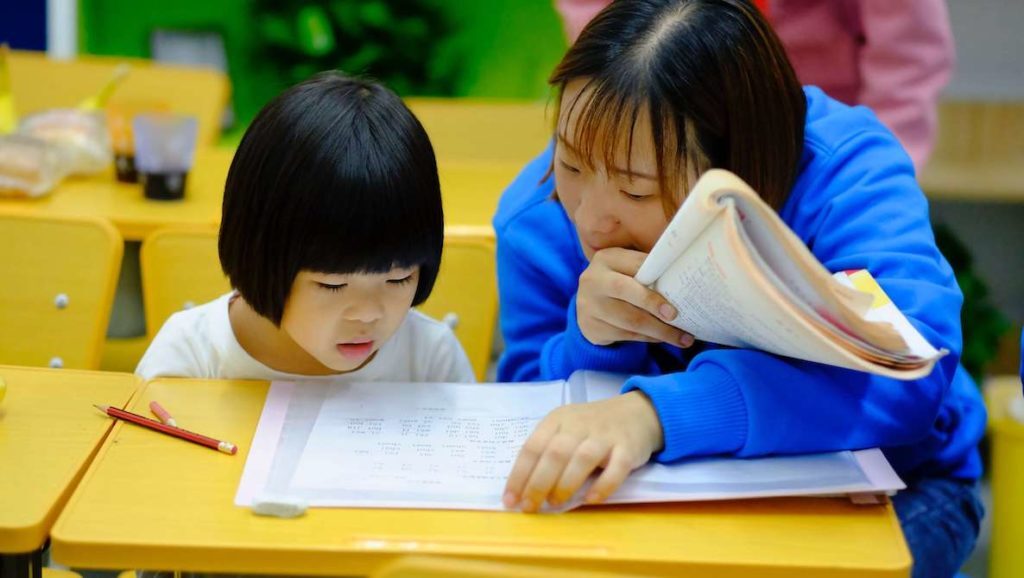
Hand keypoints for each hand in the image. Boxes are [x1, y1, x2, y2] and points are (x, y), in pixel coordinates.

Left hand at [503, 391, 663, 511]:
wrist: (637, 412)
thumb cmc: (592, 427)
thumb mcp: (565, 428)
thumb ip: (547, 452)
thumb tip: (524, 489)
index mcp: (557, 420)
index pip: (532, 447)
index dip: (519, 475)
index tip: (510, 500)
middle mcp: (579, 425)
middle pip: (555, 454)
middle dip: (538, 483)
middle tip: (530, 507)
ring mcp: (605, 436)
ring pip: (582, 459)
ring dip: (566, 484)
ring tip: (555, 503)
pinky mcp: (628, 448)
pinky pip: (616, 468)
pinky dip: (603, 485)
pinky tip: (591, 499)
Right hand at [577, 248, 693, 346]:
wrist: (590, 307)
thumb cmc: (621, 284)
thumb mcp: (628, 271)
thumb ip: (649, 272)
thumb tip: (686, 280)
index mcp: (607, 258)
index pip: (636, 264)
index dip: (657, 275)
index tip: (680, 287)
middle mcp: (593, 279)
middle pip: (625, 290)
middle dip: (653, 303)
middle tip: (675, 316)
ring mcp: (589, 305)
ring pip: (629, 319)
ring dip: (659, 330)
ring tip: (683, 338)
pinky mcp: (591, 327)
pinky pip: (626, 335)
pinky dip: (648, 338)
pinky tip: (663, 339)